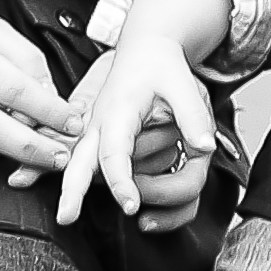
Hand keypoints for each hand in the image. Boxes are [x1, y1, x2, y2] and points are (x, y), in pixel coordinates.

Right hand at [53, 31, 222, 231]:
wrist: (145, 53)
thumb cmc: (161, 68)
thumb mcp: (183, 83)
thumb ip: (193, 115)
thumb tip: (204, 148)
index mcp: (118, 112)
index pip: (115, 153)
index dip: (121, 182)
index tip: (130, 206)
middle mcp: (101, 130)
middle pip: (80, 166)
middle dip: (71, 191)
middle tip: (66, 217)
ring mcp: (101, 143)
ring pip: (117, 178)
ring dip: (153, 180)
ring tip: (171, 137)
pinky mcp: (107, 153)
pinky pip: (117, 180)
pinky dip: (142, 199)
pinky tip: (151, 218)